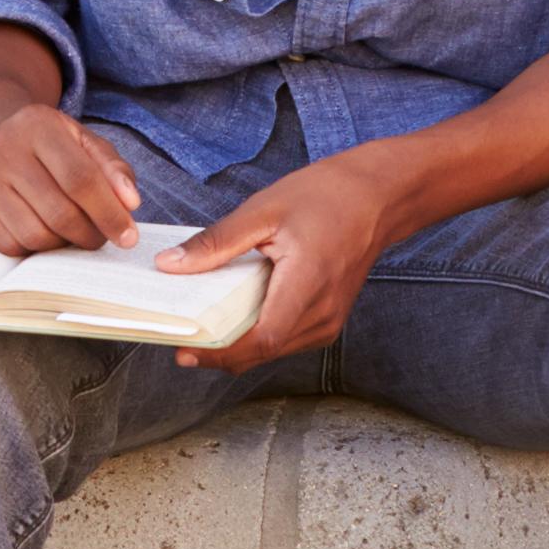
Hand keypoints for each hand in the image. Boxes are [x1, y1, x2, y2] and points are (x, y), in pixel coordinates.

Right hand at [0, 98, 142, 256]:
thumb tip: (130, 204)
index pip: (81, 179)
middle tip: (101, 238)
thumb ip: (112, 168)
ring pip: (35, 235)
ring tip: (73, 234)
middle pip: (59, 212)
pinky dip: (35, 250)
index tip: (128, 236)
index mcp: (37, 125)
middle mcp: (3, 149)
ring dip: (63, 245)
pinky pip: (10, 246)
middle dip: (89, 234)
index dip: (109, 213)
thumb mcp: (82, 142)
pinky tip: (44, 234)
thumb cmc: (47, 145)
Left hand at [168, 145, 408, 372]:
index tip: (185, 351)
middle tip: (182, 340)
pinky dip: (258, 335)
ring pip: (274, 350)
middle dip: (220, 352)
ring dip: (238, 346)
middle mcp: (322, 312)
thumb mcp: (264, 210)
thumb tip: (170, 265)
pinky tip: (236, 318)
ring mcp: (329, 320)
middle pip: (263, 352)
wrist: (378, 196)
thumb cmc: (325, 196)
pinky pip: (287, 339)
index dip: (220, 352)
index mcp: (307, 284)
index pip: (260, 340)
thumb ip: (216, 243)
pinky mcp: (329, 318)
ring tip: (203, 329)